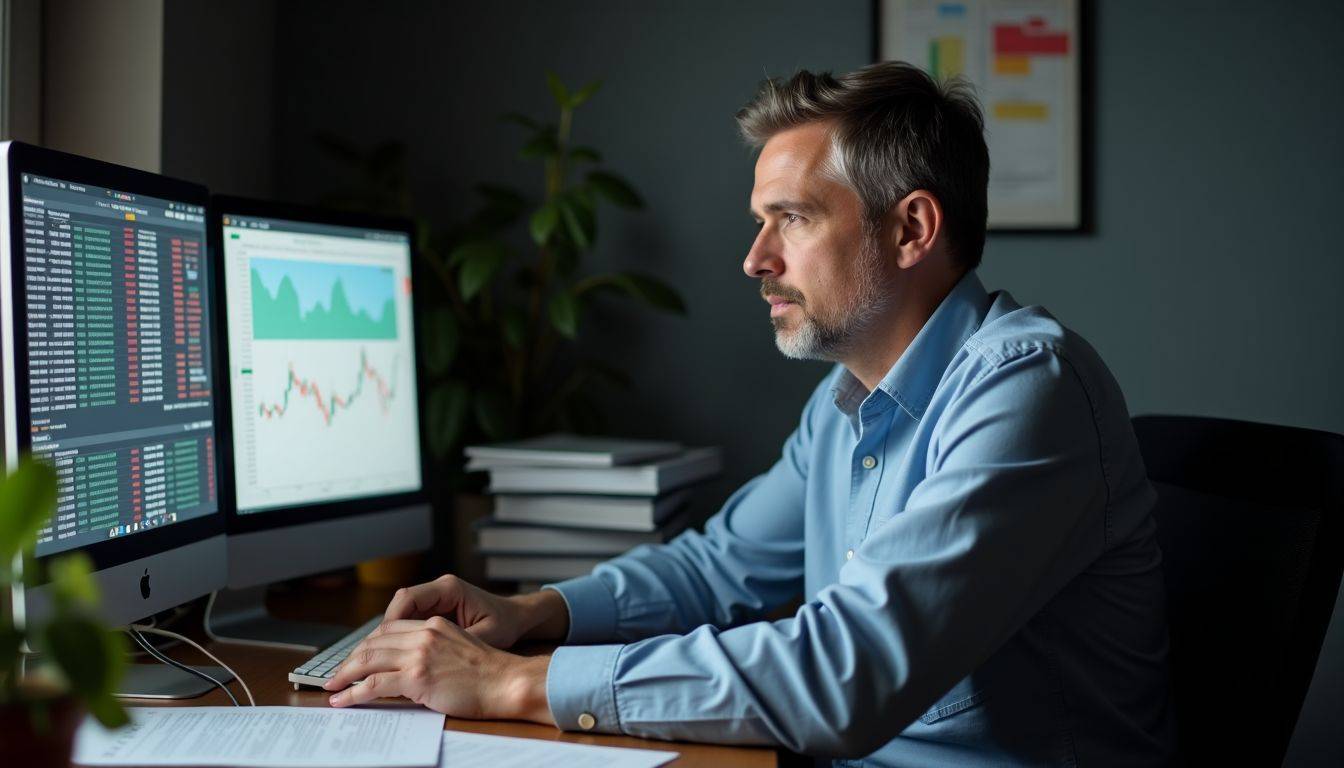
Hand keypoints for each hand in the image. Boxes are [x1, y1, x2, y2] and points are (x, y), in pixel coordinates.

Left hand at [324, 615, 552, 723]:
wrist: (506, 682)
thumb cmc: (489, 673)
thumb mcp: (460, 649)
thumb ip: (434, 650)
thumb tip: (410, 668)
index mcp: (434, 625)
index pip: (389, 629)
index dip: (368, 644)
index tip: (356, 658)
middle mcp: (424, 634)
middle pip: (374, 642)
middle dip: (350, 660)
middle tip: (335, 675)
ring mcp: (420, 654)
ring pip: (369, 660)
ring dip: (345, 676)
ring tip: (331, 688)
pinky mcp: (417, 677)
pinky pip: (375, 684)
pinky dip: (353, 693)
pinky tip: (343, 700)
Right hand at [381, 574, 568, 648]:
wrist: (518, 617)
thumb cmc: (505, 624)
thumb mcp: (484, 636)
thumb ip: (457, 643)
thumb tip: (428, 660)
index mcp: (449, 589)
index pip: (407, 598)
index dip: (391, 621)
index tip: (382, 645)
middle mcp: (439, 590)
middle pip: (399, 605)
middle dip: (382, 631)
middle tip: (369, 655)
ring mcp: (436, 599)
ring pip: (401, 613)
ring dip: (389, 635)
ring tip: (377, 660)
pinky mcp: (436, 611)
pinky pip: (410, 620)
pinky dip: (401, 637)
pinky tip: (395, 658)